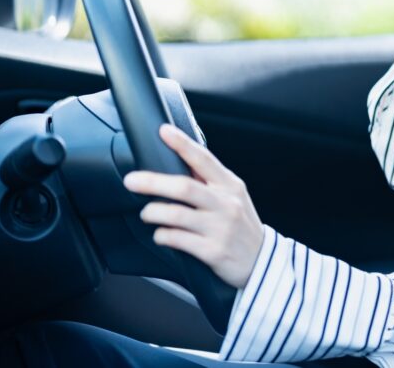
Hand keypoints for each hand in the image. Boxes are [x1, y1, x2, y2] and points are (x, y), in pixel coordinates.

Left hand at [123, 124, 264, 288]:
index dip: (182, 144)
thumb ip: (210, 182)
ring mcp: (220, 228)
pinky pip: (177, 240)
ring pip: (176, 215)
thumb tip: (179, 162)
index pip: (204, 159)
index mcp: (230, 186)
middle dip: (153, 182)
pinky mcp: (213, 251)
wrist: (262, 261)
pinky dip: (162, 235)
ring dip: (153, 212)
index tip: (163, 131)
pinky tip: (160, 234)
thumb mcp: (234, 197)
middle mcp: (227, 204)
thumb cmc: (241, 225)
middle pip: (184, 188)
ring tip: (147, 213)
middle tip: (131, 180)